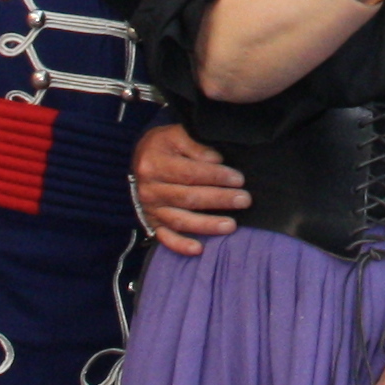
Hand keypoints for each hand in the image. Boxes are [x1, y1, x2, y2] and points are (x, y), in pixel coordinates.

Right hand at [131, 122, 244, 257]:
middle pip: (189, 197)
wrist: (140, 158)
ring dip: (207, 225)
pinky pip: (165, 237)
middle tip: (244, 200)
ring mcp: (150, 208)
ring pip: (180, 220)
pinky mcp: (152, 222)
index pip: (190, 173)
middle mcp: (150, 189)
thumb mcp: (176, 135)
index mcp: (155, 164)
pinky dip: (180, 245)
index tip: (238, 179)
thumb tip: (216, 160)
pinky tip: (198, 249)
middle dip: (219, 199)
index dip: (216, 177)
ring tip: (231, 225)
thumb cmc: (163, 145)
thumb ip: (196, 146)